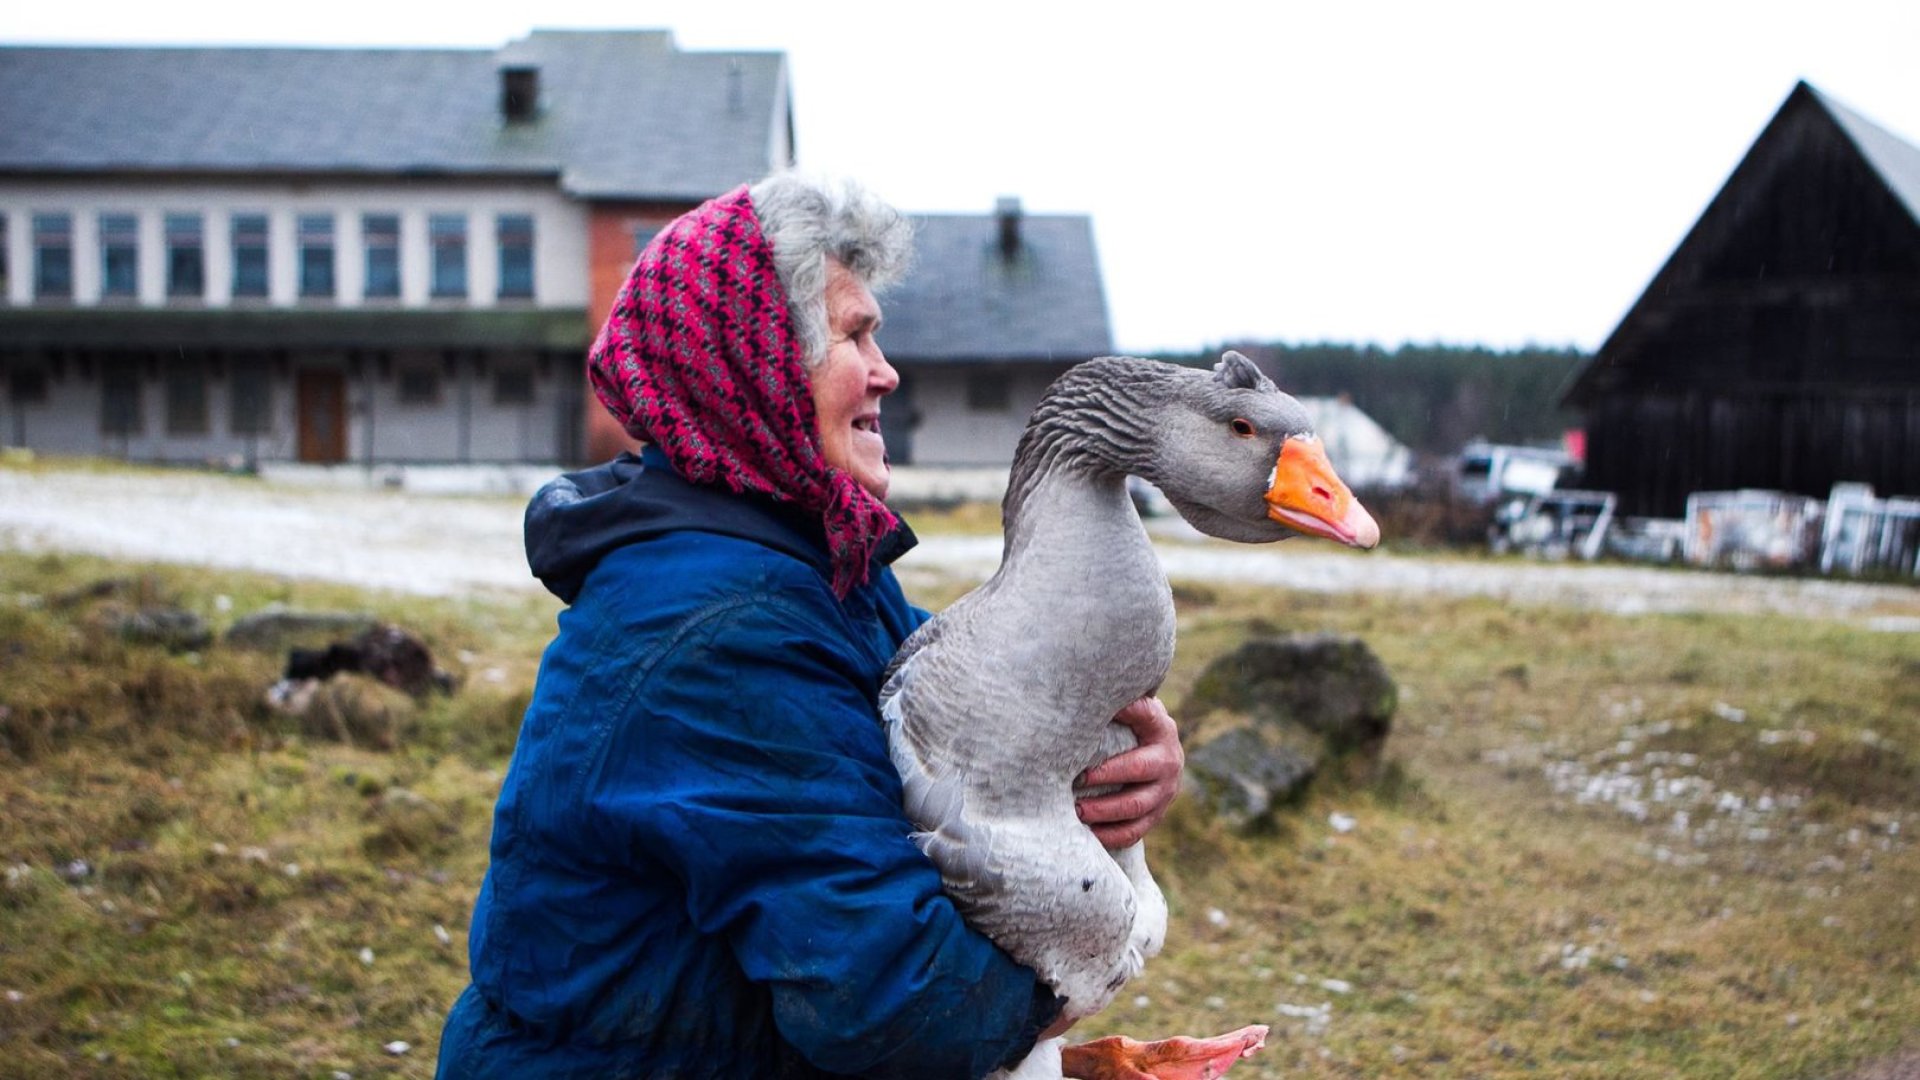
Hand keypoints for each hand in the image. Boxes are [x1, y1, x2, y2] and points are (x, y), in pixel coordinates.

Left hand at [1075, 696, 1182, 849]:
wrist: (1154, 749)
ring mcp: (1165, 792)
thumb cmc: (1127, 723)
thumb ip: (1117, 699)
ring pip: (1137, 807)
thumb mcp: (1128, 706)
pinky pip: (1135, 832)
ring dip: (1106, 811)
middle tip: (1077, 781)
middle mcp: (1169, 760)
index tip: (1088, 732)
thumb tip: (1087, 685)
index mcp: (1161, 728)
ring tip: (1078, 812)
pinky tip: (1089, 835)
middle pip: (1139, 770)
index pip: (1145, 716)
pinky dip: (1112, 836)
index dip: (1122, 719)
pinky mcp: (1157, 814)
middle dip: (1107, 777)